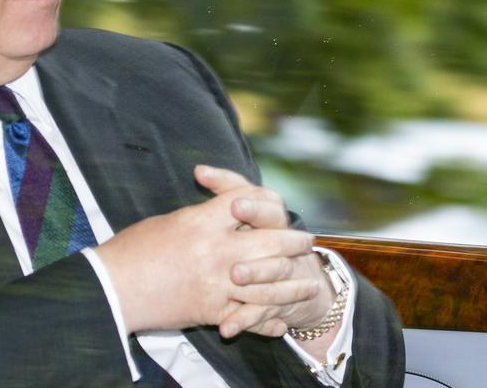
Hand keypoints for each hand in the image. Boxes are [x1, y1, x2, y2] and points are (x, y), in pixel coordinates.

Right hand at [94, 165, 319, 333]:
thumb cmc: (131, 251)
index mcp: (201, 222)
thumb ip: (198, 218)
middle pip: (273, 239)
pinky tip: (280, 320)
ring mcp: (217, 282)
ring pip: (272, 282)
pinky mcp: (213, 311)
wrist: (113, 288)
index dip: (264, 200)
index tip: (274, 206)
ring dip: (294, 283)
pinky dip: (268, 320)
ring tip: (308, 282)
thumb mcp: (166, 222)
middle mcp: (216, 250)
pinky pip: (252, 316)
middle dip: (295, 241)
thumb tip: (217, 217)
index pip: (248, 200)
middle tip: (306, 241)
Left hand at [199, 166, 335, 338]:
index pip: (269, 203)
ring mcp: (284, 273)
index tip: (234, 205)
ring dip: (256, 274)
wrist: (299, 280)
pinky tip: (227, 328)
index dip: (253, 204)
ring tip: (235, 276)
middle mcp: (282, 243)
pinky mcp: (278, 304)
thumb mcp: (245, 210)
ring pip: (275, 272)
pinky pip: (263, 313)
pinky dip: (245, 321)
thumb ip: (225, 187)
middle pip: (277, 236)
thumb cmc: (258, 235)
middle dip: (257, 244)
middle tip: (234, 235)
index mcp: (272, 217)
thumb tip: (199, 169)